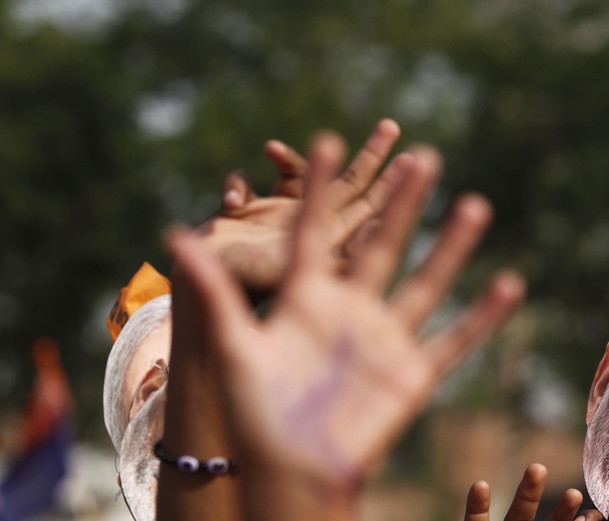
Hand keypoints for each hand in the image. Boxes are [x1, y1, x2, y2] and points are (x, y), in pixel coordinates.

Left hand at [167, 133, 523, 488]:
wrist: (291, 475)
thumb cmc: (256, 415)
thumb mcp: (234, 345)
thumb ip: (215, 290)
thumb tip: (173, 235)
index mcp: (305, 299)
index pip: (314, 232)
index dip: (319, 190)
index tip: (328, 141)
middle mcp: (349, 312)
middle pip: (380, 245)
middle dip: (402, 203)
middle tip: (423, 157)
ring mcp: (383, 341)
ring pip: (425, 282)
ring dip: (450, 246)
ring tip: (474, 203)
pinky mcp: (410, 375)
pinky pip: (452, 340)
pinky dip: (481, 316)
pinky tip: (510, 284)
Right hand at [188, 119, 402, 295]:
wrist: (198, 306)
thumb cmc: (244, 297)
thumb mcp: (294, 281)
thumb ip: (332, 258)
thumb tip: (376, 232)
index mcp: (325, 249)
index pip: (366, 212)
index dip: (388, 187)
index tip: (410, 159)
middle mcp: (307, 230)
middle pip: (348, 187)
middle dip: (369, 158)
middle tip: (391, 126)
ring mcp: (278, 218)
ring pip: (300, 174)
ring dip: (293, 157)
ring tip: (274, 148)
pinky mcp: (247, 213)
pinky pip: (248, 183)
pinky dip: (238, 183)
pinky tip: (232, 199)